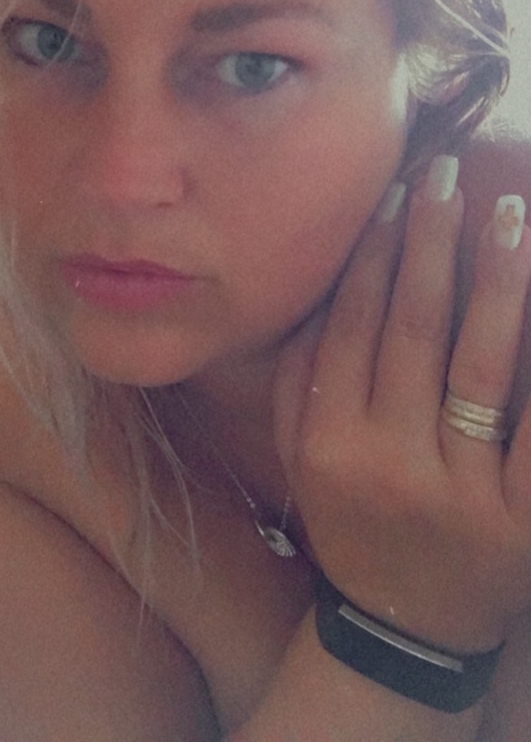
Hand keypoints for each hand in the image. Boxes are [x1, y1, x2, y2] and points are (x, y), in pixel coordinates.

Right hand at [273, 155, 530, 654]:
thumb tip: (321, 286)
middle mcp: (384, 464)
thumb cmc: (352, 521)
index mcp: (326, 444)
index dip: (372, 254)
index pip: (350, 325)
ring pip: (479, 365)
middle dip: (429, 243)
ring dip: (493, 280)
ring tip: (505, 214)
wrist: (405, 625)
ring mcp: (457, 495)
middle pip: (411, 330)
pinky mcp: (519, 523)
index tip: (391, 197)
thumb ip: (294, 380)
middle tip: (443, 176)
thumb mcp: (298, 459)